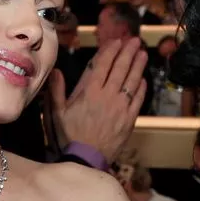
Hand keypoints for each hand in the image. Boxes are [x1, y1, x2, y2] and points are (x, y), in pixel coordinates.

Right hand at [49, 37, 147, 163]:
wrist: (86, 159)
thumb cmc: (68, 136)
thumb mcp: (56, 113)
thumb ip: (56, 91)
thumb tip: (56, 71)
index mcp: (89, 92)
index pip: (103, 65)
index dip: (111, 51)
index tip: (117, 41)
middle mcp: (107, 96)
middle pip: (120, 69)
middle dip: (128, 53)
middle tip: (135, 40)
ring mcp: (120, 107)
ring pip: (132, 82)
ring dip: (138, 66)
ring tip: (142, 54)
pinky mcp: (129, 119)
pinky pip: (138, 100)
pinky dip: (141, 88)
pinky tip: (143, 79)